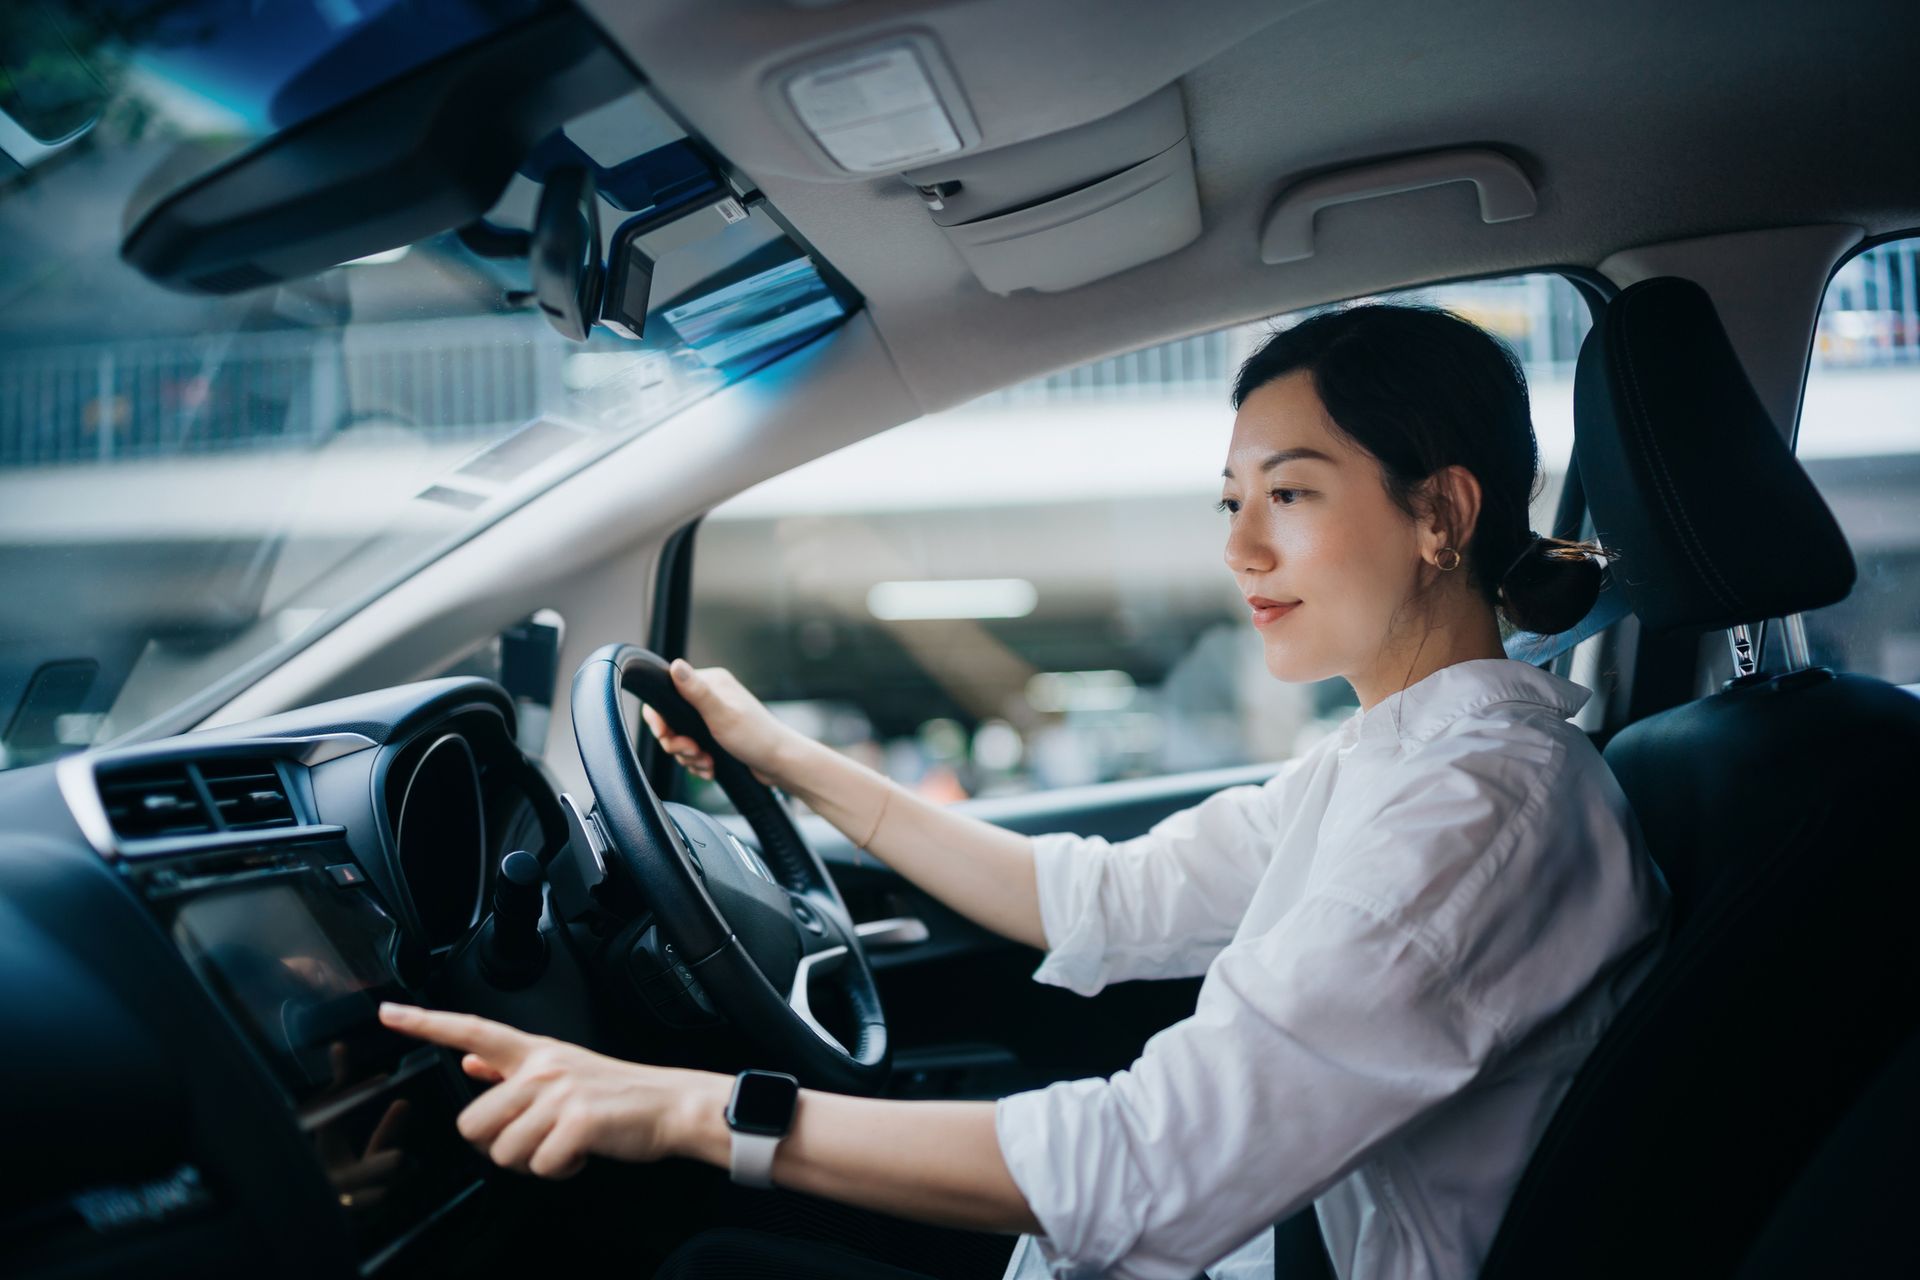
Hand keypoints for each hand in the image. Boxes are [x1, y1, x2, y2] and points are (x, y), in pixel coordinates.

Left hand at [377, 1003, 723, 1178]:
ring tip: (563, 1144)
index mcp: (536, 1052)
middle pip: (474, 1123)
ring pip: (503, 1152)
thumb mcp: (563, 1069)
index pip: (471, 1030)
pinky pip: (540, 1166)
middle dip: (500, 1144)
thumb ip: (510, 1066)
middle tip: (536, 1138)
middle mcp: (542, 1068)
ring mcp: (560, 1094)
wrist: (671, 1104)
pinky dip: (560, 1171)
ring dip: (531, 1162)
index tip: (389, 1013)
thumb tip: (471, 1059)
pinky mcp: (578, 1122)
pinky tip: (579, 1154)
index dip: (426, 1023)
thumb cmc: (617, 1093)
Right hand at [641, 659, 792, 784]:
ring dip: (689, 756)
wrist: (780, 764)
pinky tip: (711, 768)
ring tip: (707, 763)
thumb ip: (696, 692)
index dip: (661, 719)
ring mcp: (714, 717)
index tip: (666, 735)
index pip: (667, 693)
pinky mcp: (717, 736)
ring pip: (681, 739)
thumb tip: (675, 665)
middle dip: (678, 743)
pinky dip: (698, 762)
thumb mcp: (721, 715)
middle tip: (693, 752)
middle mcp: (711, 696)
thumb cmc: (756, 738)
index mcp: (711, 683)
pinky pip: (693, 750)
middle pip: (671, 720)